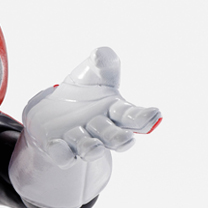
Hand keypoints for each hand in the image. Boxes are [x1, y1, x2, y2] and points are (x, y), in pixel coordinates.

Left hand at [8, 48, 160, 207]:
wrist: (54, 111)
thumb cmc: (84, 91)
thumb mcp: (92, 74)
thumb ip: (103, 65)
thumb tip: (101, 53)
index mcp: (115, 111)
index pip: (132, 115)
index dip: (143, 117)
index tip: (154, 115)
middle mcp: (101, 130)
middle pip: (112, 137)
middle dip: (118, 139)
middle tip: (125, 140)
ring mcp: (80, 141)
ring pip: (88, 148)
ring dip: (91, 148)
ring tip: (94, 147)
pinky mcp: (59, 149)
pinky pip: (62, 155)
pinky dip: (61, 153)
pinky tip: (59, 147)